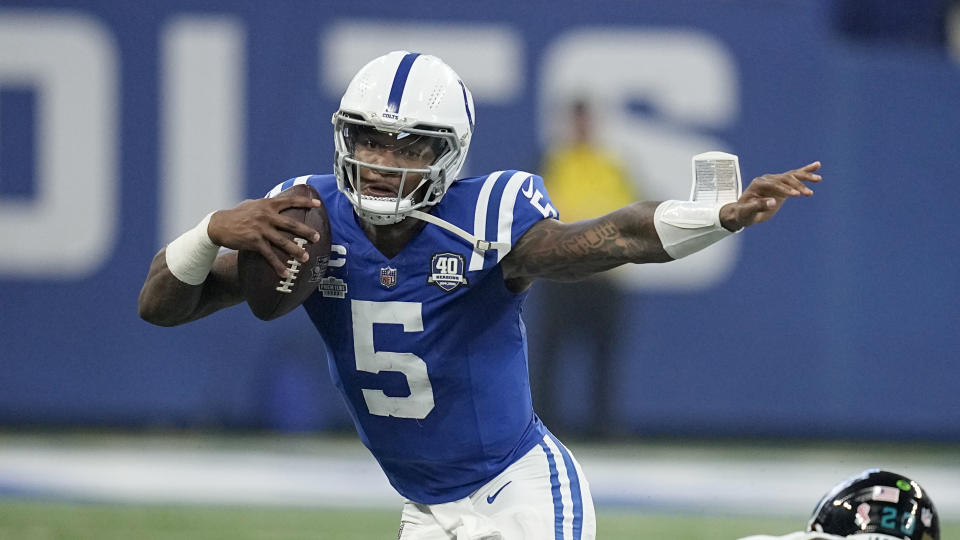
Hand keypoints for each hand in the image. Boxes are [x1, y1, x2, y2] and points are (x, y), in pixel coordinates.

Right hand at [207, 195, 322, 276]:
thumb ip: (268, 205)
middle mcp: (266, 216)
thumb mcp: (253, 205)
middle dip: (306, 231)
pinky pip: (269, 255)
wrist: (219, 225)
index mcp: (268, 205)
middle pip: (291, 224)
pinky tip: (285, 273)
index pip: (289, 201)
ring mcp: (261, 229)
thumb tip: (281, 202)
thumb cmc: (238, 215)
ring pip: (283, 241)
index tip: (318, 205)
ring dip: (296, 251)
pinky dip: (278, 265)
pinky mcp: (254, 242)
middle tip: (317, 237)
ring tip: (306, 258)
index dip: (305, 202)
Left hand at [720, 161, 821, 230]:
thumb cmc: (744, 213)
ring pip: (792, 175)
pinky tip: (817, 165)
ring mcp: (774, 180)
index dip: (785, 189)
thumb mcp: (748, 212)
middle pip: (785, 178)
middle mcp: (767, 179)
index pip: (774, 184)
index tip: (796, 195)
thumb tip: (772, 202)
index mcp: (758, 184)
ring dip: (805, 177)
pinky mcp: (781, 184)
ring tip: (818, 179)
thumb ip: (758, 206)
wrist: (743, 212)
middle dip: (797, 185)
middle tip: (808, 193)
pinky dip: (805, 171)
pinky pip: (794, 176)